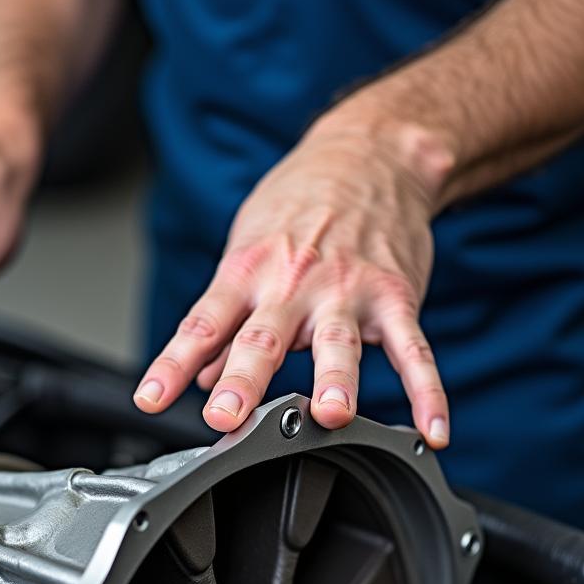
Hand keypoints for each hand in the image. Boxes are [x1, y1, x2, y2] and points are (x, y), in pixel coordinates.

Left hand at [133, 120, 451, 447]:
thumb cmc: (298, 206)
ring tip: (332, 414)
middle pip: (263, 338)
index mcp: (248, 273)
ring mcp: (348, 291)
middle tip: (225, 416)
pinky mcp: (395, 297)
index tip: (150, 399)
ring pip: (340, 342)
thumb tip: (202, 375)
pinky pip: (415, 350)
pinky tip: (433, 430)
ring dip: (336, 379)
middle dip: (243, 380)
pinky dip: (427, 392)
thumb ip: (226, 321)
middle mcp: (293, 284)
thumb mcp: (246, 252)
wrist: (372, 153)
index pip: (201, 323)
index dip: (172, 364)